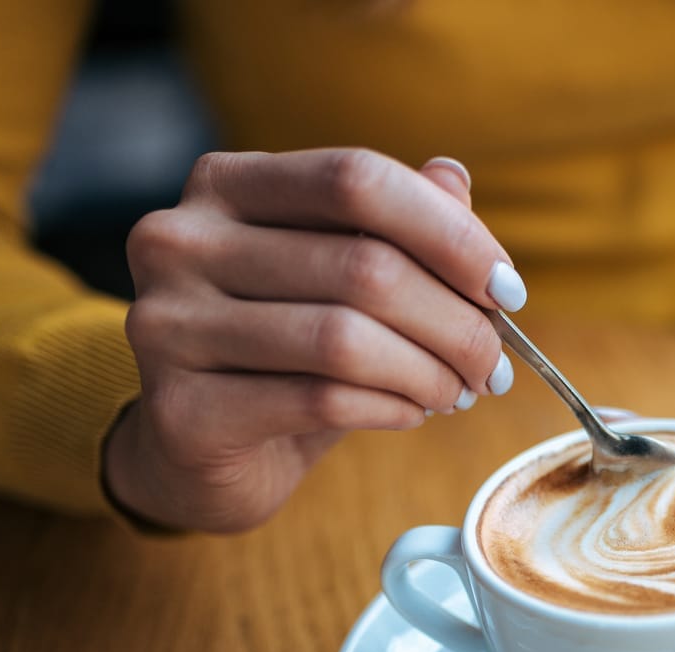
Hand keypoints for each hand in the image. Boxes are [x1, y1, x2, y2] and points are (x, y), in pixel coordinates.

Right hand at [104, 149, 523, 531]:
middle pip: (365, 267)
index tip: (506, 289)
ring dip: (429, 372)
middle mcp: (181, 240)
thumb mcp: (341, 277)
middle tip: (493, 365)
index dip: (450, 234)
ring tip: (459, 392)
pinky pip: (321, 401)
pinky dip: (391, 408)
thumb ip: (392, 224)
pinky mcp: (180, 410)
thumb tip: (453, 180)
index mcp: (227, 184)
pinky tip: (412, 413)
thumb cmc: (283, 351)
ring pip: (345, 339)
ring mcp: (168, 325)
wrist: (197, 450)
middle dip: (457, 323)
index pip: (357, 179)